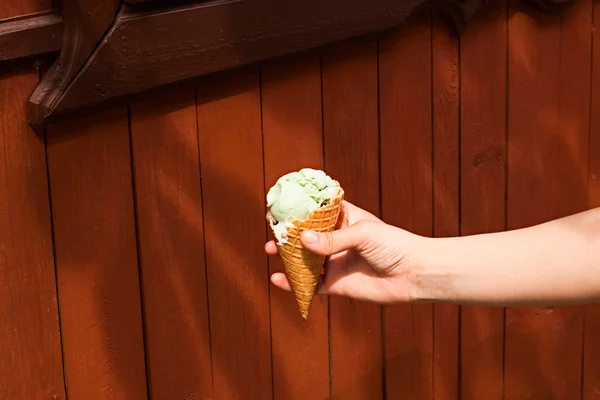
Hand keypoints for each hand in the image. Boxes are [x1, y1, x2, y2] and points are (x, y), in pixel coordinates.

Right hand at [264, 200, 423, 303]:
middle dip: (288, 233)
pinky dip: (294, 283)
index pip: (317, 210)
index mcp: (345, 219)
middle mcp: (337, 240)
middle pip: (306, 235)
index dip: (299, 208)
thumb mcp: (362, 233)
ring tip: (270, 250)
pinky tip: (279, 279)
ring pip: (305, 259)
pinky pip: (310, 284)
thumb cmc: (394, 245)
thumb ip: (332, 239)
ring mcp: (335, 262)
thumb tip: (303, 240)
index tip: (280, 205)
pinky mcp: (336, 284)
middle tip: (272, 231)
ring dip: (287, 256)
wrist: (413, 274)